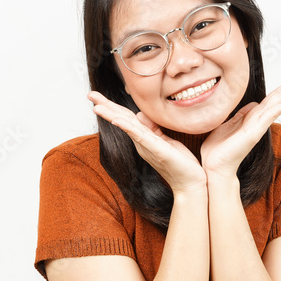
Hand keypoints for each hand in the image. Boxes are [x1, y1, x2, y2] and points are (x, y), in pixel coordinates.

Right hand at [88, 91, 207, 193]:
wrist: (190, 184)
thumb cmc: (181, 164)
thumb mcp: (165, 140)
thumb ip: (152, 128)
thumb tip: (140, 114)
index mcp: (144, 138)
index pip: (126, 118)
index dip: (113, 106)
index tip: (98, 97)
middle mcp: (142, 142)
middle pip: (121, 119)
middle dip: (106, 107)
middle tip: (90, 95)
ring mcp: (147, 146)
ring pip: (127, 126)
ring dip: (111, 115)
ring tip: (96, 107)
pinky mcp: (157, 150)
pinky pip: (140, 136)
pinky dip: (128, 127)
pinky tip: (117, 120)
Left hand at [200, 68, 280, 178]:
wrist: (214, 167)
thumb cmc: (218, 149)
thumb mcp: (230, 123)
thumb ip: (242, 113)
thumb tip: (252, 104)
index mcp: (254, 115)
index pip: (275, 95)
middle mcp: (260, 119)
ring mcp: (259, 125)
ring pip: (280, 102)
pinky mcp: (254, 132)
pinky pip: (271, 115)